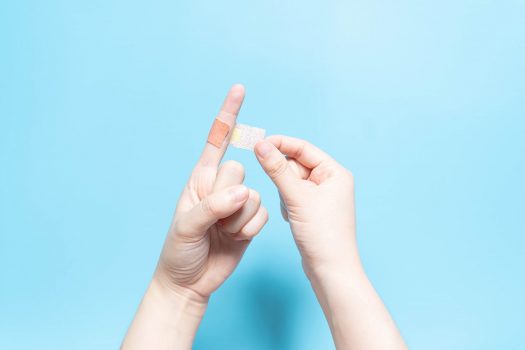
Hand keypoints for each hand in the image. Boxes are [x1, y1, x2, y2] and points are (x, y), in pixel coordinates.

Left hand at [122, 85, 268, 349]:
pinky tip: (235, 239)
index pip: (216, 141)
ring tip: (221, 233)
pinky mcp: (250, 221)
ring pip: (254, 196)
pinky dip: (249, 229)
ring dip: (238, 219)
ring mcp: (237, 204)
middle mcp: (220, 187)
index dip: (228, 116)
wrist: (190, 282)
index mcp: (200, 180)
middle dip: (227, 196)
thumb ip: (213, 206)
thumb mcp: (187, 226)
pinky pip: (262, 215)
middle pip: (239, 170)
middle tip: (212, 218)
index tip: (239, 90)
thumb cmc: (179, 251)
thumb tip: (243, 192)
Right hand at [254, 135, 358, 281]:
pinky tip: (293, 219)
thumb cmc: (323, 234)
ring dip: (284, 193)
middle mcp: (331, 181)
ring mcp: (321, 196)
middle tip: (283, 193)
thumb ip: (277, 169)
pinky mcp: (312, 209)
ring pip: (291, 181)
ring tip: (292, 211)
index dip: (280, 144)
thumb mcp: (297, 197)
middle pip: (296, 164)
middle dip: (284, 177)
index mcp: (335, 172)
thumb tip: (261, 145)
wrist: (330, 270)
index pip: (303, 148)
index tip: (258, 144)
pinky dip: (286, 203)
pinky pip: (291, 196)